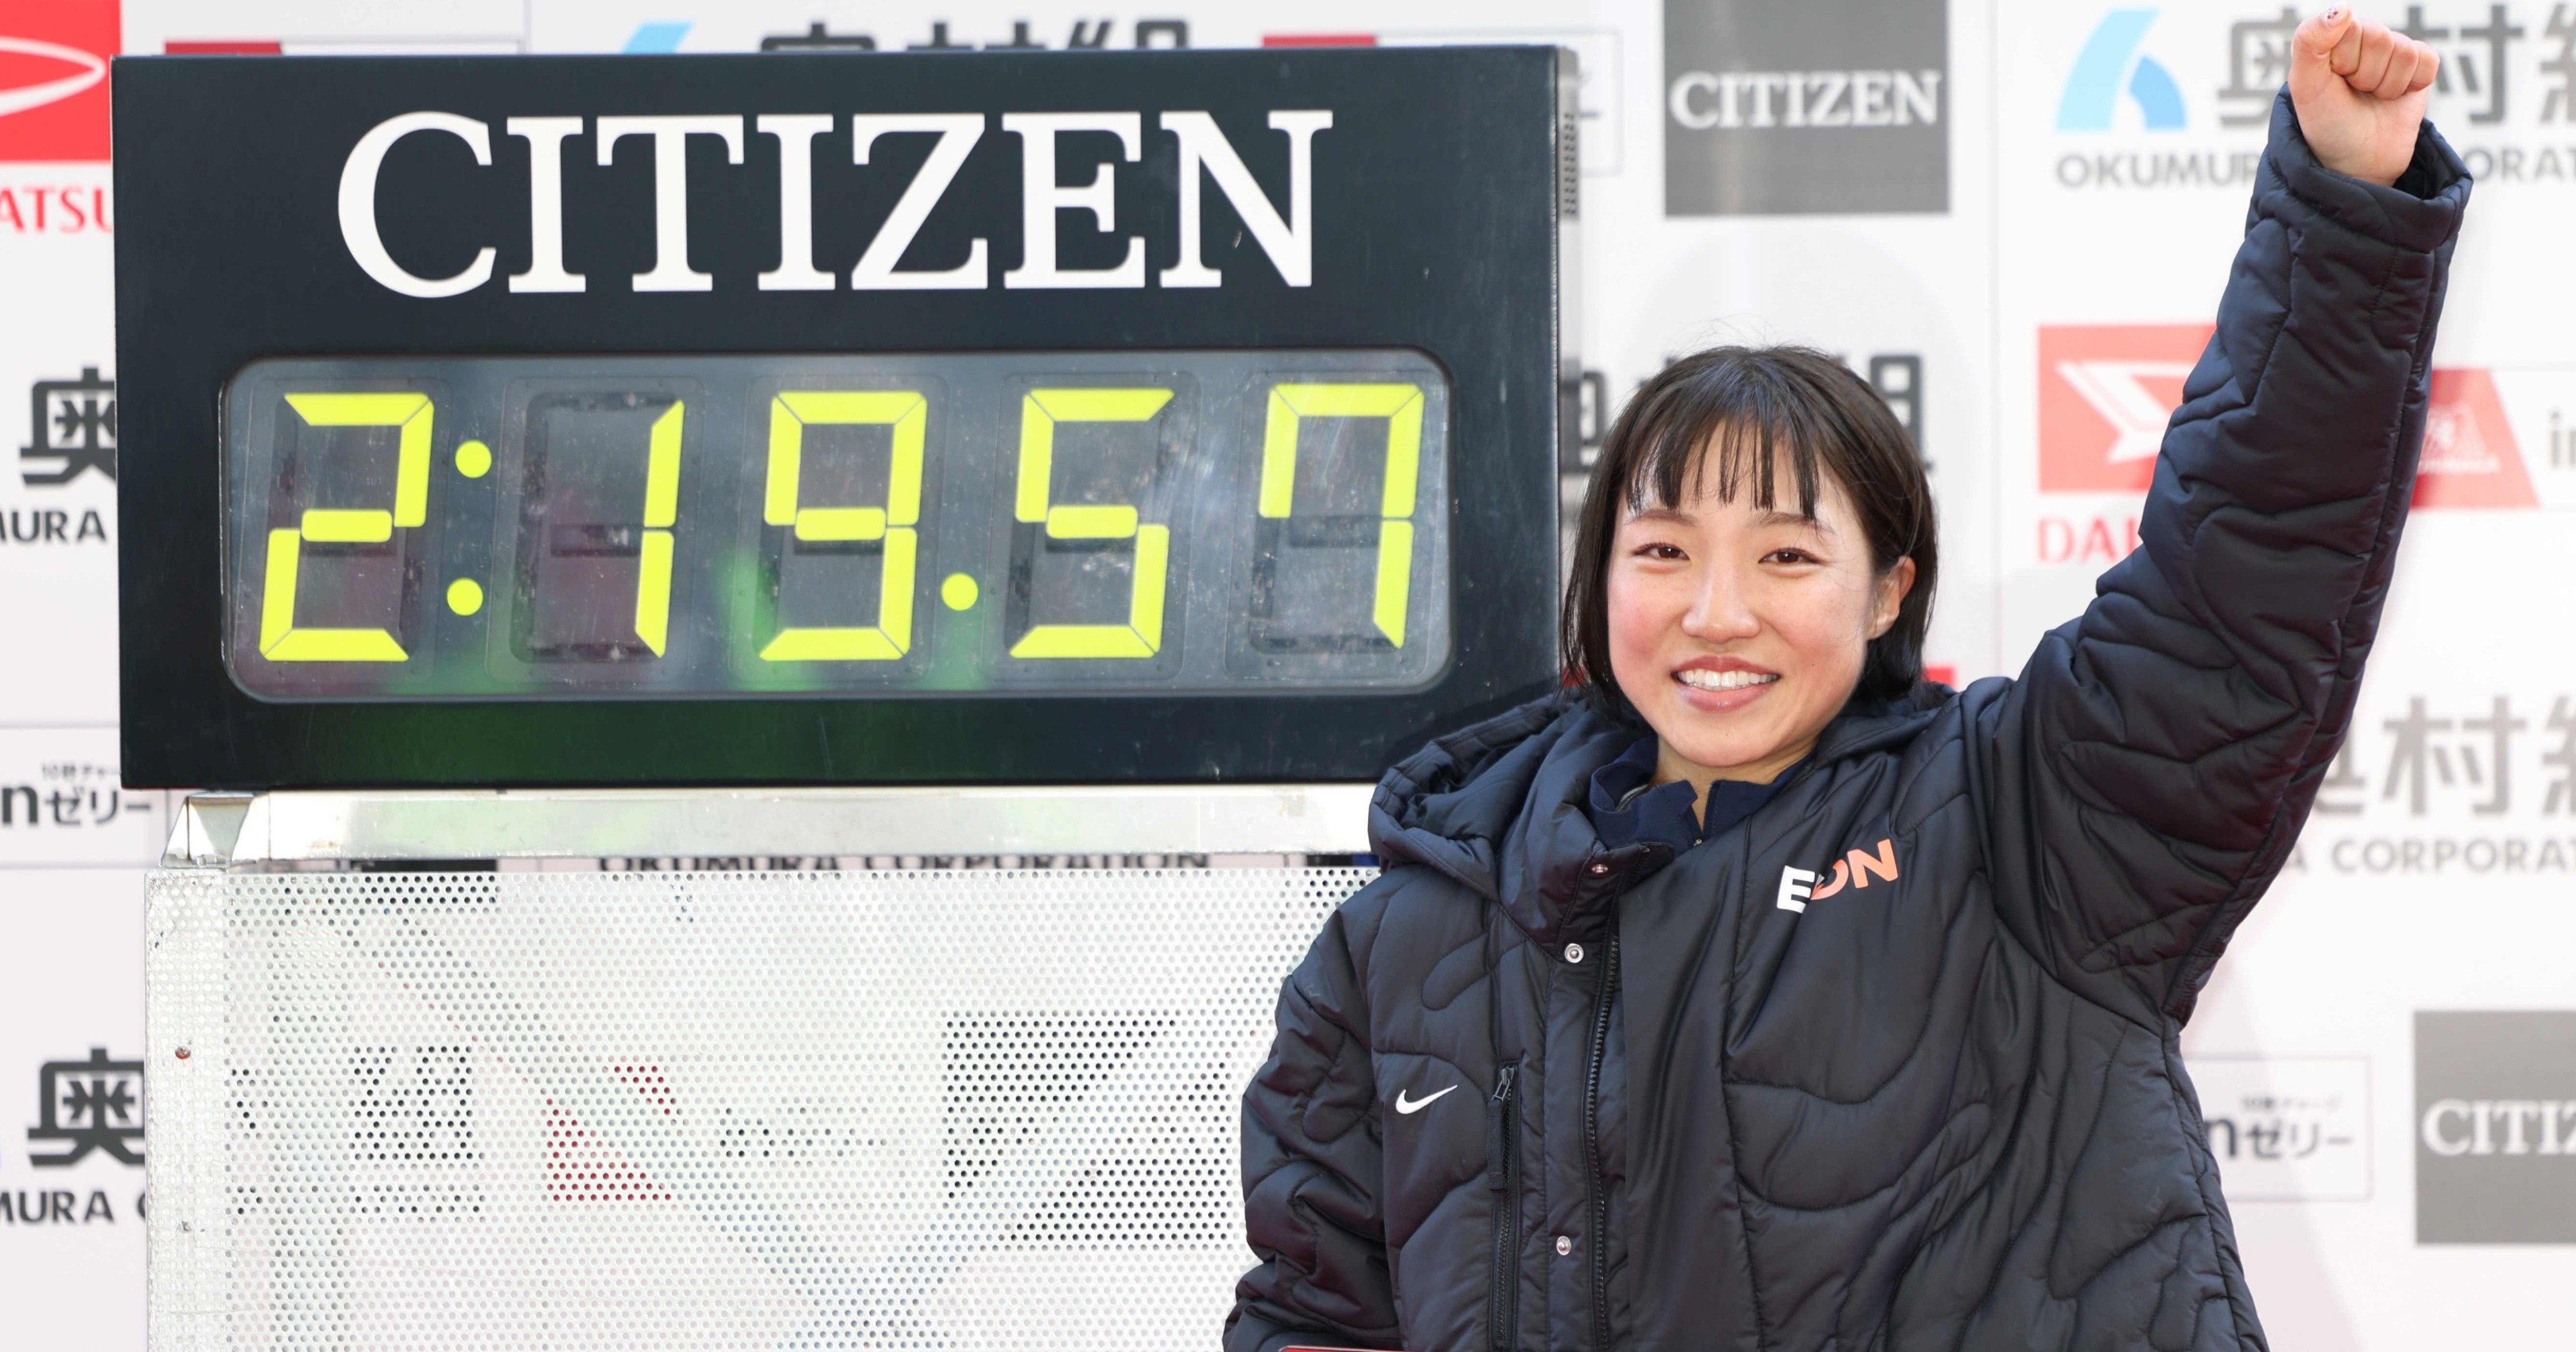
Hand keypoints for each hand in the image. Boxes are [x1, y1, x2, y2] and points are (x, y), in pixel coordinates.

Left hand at [2288, 7, 2439, 184]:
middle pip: (2381, 39)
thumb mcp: (2305, 85)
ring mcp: (2393, 53)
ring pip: (2404, 52)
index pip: (2353, 29)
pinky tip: (2395, 98)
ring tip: (2371, 99)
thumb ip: (2310, 41)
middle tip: (2354, 94)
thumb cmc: (2325, 123)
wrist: (2356, 162)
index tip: (2333, 82)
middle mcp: (2364, 39)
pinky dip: (2412, 85)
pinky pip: (2427, 60)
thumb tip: (2343, 8)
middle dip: (2366, 75)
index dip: (2344, 62)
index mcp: (2334, 37)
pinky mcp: (2419, 68)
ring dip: (2387, 85)